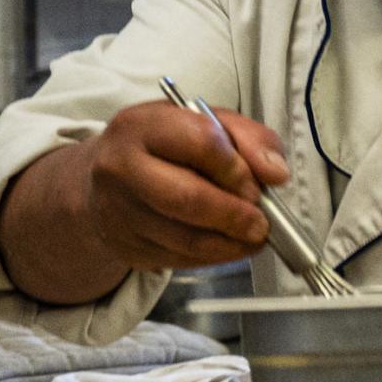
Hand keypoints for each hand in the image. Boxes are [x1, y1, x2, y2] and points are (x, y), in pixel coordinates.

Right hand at [80, 100, 285, 272]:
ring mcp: (118, 210)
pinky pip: (177, 259)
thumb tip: (275, 172)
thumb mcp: (208, 122)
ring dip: (230, 243)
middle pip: (187, 199)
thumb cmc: (166, 146)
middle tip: (261, 223)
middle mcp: (121, 167)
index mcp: (143, 126)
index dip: (238, 170)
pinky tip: (228, 246)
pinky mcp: (124, 245)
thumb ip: (251, 138)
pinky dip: (212, 257)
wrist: (106, 176)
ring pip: (184, 238)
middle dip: (235, 215)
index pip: (201, 144)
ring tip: (253, 237)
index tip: (257, 186)